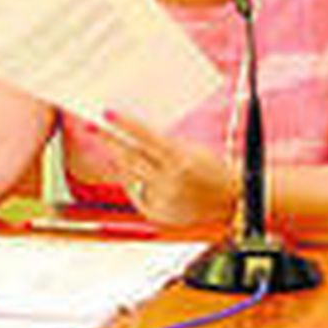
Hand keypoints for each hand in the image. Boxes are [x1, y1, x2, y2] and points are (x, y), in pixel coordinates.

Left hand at [96, 110, 237, 227]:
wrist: (232, 202)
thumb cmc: (215, 171)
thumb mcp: (192, 150)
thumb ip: (164, 144)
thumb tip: (136, 134)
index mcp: (179, 160)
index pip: (145, 138)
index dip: (124, 125)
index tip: (107, 113)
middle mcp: (168, 182)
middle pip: (129, 158)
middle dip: (111, 142)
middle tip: (95, 129)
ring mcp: (161, 200)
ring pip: (129, 176)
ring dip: (119, 161)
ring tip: (113, 146)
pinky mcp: (157, 214)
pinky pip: (136, 193)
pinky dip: (133, 182)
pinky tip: (134, 172)